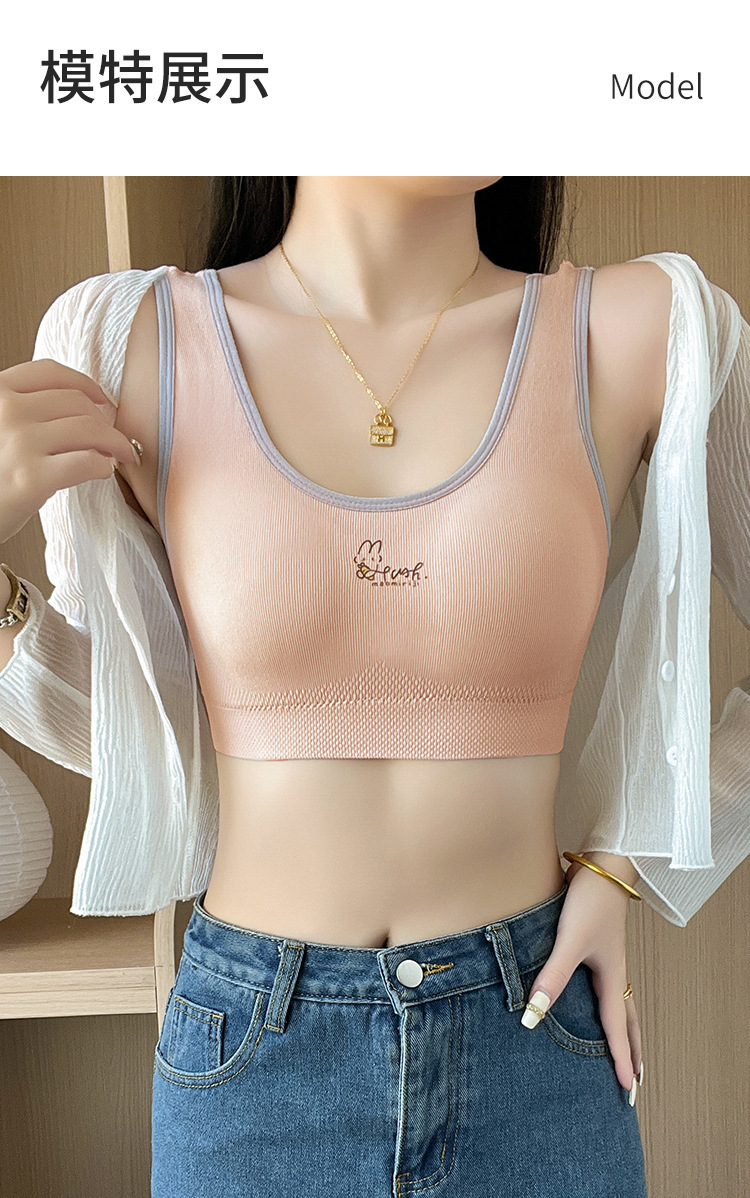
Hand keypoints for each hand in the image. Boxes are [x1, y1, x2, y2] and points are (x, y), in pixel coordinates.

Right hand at [0, 359, 139, 543]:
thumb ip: (23, 410)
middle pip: (76, 402)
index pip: (50, 372)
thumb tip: (83, 409)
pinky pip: (87, 462)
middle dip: (105, 421)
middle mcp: (7, 410)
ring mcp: (19, 442)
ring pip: (89, 429)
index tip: (102, 399)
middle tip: (114, 439)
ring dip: (115, 443)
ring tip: (119, 455)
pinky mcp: (31, 478)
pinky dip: (104, 466)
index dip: (85, 384)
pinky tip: (102, 471)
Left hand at [521, 856, 642, 1098]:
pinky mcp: (597, 946)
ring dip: (625, 1029)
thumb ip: (552, 978)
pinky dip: (611, 1004)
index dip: (620, 1058)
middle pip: (628, 1020)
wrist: (603, 866)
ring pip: (622, 1003)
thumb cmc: (590, 902)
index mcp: (611, 977)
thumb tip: (533, 1016)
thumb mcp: (569, 942)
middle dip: (632, 1050)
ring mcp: (608, 959)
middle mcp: (614, 972)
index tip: (627, 1087)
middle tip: (637, 1080)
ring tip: (628, 1048)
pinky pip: (609, 986)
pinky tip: (598, 1000)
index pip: (617, 1027)